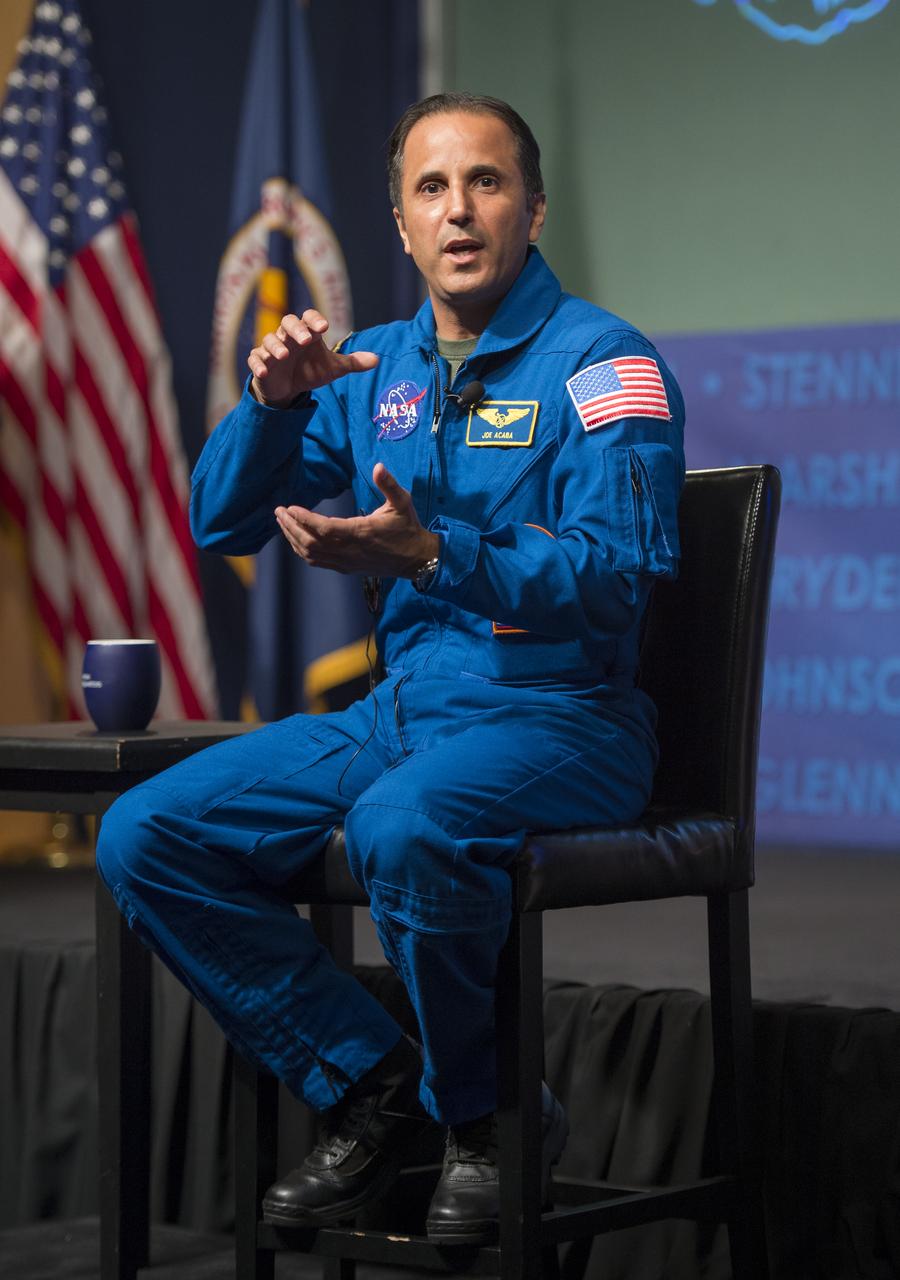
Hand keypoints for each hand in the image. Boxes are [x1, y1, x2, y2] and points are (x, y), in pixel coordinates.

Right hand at [248, 310, 377, 407]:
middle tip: (305, 339)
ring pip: (269, 340)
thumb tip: (378, 360)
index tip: (324, 327)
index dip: (315, 320)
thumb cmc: (310, 371)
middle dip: (296, 329)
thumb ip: (352, 363)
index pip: (309, 318)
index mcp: (306, 333)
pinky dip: (258, 364)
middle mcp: (288, 337)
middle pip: (288, 322)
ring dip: (276, 346)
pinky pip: (255, 359)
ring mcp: (271, 349)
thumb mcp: (332, 369)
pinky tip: (264, 371)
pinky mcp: (260, 363)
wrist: (288, 387)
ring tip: (284, 356)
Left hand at [275, 463, 438, 577]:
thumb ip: (389, 484)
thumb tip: (378, 466)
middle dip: (290, 527)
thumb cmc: (408, 528)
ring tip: (282, 523)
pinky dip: (302, 551)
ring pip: (310, 554)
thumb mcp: (403, 502)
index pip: (324, 528)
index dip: (304, 519)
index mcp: (361, 533)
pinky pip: (317, 562)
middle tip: (278, 512)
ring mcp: (346, 562)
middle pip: (310, 543)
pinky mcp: (346, 568)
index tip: (289, 508)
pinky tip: (296, 539)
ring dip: (293, 539)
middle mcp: (350, 551)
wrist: (416, 560)